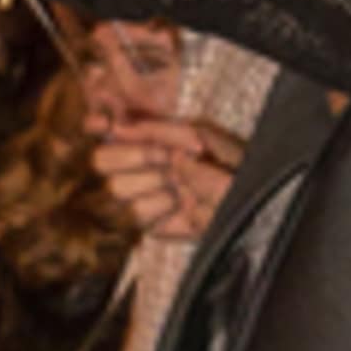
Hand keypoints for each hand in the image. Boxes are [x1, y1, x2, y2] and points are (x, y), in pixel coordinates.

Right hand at [95, 119, 242, 239]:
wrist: (253, 200)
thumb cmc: (233, 163)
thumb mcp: (201, 135)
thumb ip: (160, 129)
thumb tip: (118, 128)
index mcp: (150, 141)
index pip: (106, 131)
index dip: (97, 127)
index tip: (99, 125)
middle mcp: (142, 168)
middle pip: (101, 161)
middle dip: (132, 156)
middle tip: (164, 158)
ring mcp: (146, 197)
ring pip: (116, 189)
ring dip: (150, 185)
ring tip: (179, 185)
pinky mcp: (153, 225)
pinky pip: (136, 217)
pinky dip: (160, 211)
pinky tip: (182, 207)